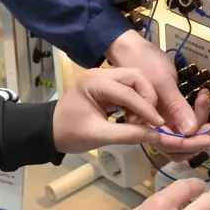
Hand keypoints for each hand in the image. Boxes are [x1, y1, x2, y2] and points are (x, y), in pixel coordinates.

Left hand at [52, 67, 166, 153]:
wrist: (50, 131)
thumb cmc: (70, 134)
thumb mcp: (99, 136)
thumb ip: (129, 135)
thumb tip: (156, 135)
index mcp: (94, 83)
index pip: (128, 92)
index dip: (146, 109)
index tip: (158, 125)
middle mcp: (100, 73)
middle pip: (136, 77)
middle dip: (147, 99)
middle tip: (147, 121)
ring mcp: (103, 77)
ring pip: (134, 81)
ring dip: (142, 100)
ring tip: (137, 122)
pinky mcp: (106, 84)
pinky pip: (128, 88)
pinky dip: (135, 102)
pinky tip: (132, 118)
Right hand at [107, 29, 198, 137]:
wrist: (132, 48)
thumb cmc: (145, 62)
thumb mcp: (163, 83)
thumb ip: (176, 108)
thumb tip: (191, 131)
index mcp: (146, 123)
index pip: (171, 144)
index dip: (192, 143)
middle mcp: (152, 126)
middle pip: (178, 144)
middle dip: (198, 135)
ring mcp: (158, 120)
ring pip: (182, 135)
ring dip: (198, 124)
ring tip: (205, 101)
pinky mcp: (165, 112)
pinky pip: (182, 122)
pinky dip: (194, 114)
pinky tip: (201, 97)